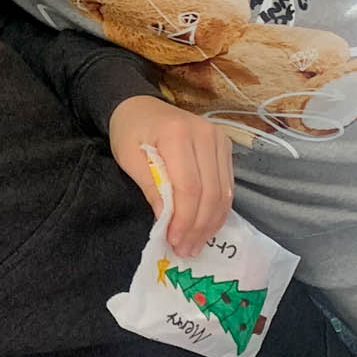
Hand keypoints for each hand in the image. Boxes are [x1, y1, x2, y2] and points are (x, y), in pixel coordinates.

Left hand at [108, 96, 235, 256]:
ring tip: (195, 245)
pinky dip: (217, 210)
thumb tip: (166, 221)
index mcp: (178, 133)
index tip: (174, 241)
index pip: (189, 186)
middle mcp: (206, 134)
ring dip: (211, 223)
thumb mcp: (129, 158)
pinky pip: (227, 185)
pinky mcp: (225, 146)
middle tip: (185, 250)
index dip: (184, 219)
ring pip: (223, 192)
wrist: (139, 106)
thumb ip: (150, 187)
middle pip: (210, 192)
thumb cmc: (130, 132)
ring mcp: (219, 139)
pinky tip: (205, 227)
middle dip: (198, 226)